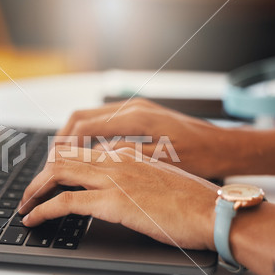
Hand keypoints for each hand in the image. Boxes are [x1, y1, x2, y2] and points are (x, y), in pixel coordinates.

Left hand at [19, 146, 218, 250]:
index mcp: (127, 152)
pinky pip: (65, 202)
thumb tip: (120, 188)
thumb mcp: (159, 180)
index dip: (58, 162)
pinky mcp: (112, 201)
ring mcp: (113, 178)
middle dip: (40, 174)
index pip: (81, 150)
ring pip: (58, 174)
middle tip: (29, 190)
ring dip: (34, 189)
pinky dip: (43, 209)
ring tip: (23, 204)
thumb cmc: (192, 200)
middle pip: (63, 157)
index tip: (48, 177)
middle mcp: (116, 159)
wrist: (213, 209)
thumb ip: (135, 177)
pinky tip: (33, 219)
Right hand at [55, 99, 235, 178]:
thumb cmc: (200, 157)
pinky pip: (103, 121)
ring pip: (89, 118)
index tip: (50, 165)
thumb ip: (124, 157)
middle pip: (80, 118)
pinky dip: (88, 135)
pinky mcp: (140, 115)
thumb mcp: (161, 162)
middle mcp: (131, 108)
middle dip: (61, 139)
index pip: (83, 128)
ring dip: (73, 136)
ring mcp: (135, 109)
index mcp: (135, 119)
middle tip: (49, 163)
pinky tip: (87, 152)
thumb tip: (93, 158)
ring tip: (62, 159)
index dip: (63, 147)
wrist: (225, 147)